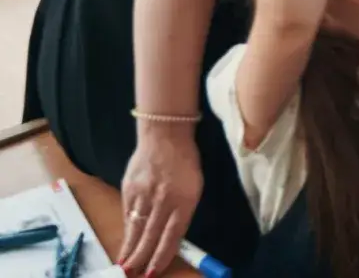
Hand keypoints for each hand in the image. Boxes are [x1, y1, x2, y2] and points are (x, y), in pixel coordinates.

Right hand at [118, 127, 202, 276]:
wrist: (165, 135)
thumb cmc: (185, 162)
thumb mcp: (194, 187)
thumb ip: (182, 211)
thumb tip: (170, 236)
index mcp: (185, 199)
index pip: (173, 234)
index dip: (162, 255)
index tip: (154, 271)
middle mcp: (164, 199)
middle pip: (151, 235)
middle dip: (141, 258)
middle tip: (133, 274)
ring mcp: (144, 194)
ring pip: (136, 227)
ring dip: (129, 249)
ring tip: (124, 266)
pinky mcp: (129, 189)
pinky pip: (128, 214)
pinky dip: (127, 230)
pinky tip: (124, 242)